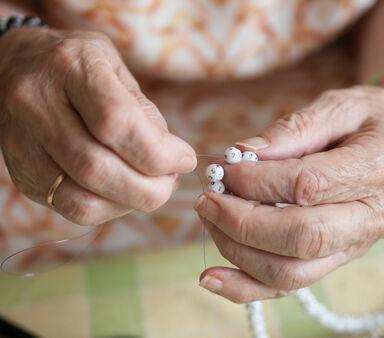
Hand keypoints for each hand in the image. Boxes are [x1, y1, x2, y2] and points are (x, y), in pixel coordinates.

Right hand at [0, 28, 195, 224]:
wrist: (17, 65)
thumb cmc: (80, 67)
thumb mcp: (116, 69)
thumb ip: (144, 113)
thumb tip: (172, 159)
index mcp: (70, 66)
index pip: (116, 122)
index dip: (158, 152)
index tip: (184, 159)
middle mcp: (36, 103)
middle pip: (97, 168)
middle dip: (149, 188)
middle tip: (171, 181)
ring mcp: (21, 143)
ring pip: (82, 197)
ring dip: (130, 203)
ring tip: (152, 188)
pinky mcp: (22, 174)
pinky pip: (71, 209)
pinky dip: (109, 209)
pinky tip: (124, 194)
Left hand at [195, 85, 383, 302]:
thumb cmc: (368, 120)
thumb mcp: (339, 105)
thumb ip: (294, 129)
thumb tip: (243, 153)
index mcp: (380, 168)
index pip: (308, 185)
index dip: (257, 180)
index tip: (225, 168)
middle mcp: (375, 216)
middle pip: (301, 237)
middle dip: (242, 222)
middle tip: (208, 200)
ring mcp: (356, 245)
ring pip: (292, 271)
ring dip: (238, 250)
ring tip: (209, 219)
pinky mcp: (336, 259)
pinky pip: (290, 285)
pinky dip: (247, 287)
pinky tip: (213, 277)